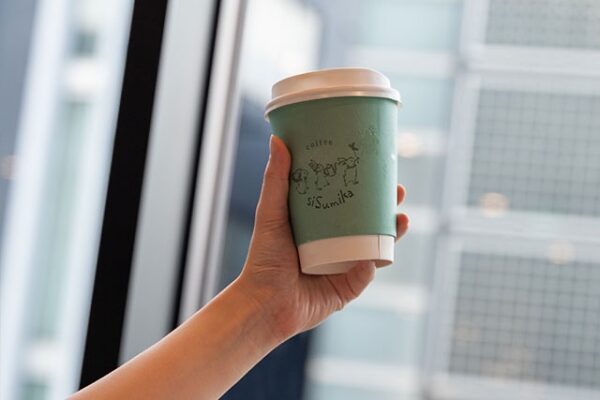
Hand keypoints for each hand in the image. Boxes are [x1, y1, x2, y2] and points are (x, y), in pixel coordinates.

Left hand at [235, 135, 408, 341]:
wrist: (262, 303)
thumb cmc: (263, 259)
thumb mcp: (271, 214)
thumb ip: (276, 180)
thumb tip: (277, 140)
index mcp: (321, 226)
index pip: (350, 202)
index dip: (367, 186)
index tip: (380, 167)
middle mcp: (336, 245)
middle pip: (369, 222)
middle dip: (388, 207)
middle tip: (398, 190)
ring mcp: (343, 267)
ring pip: (375, 248)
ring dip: (392, 235)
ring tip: (401, 219)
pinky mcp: (345, 290)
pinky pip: (363, 277)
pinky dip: (370, 268)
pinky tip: (374, 257)